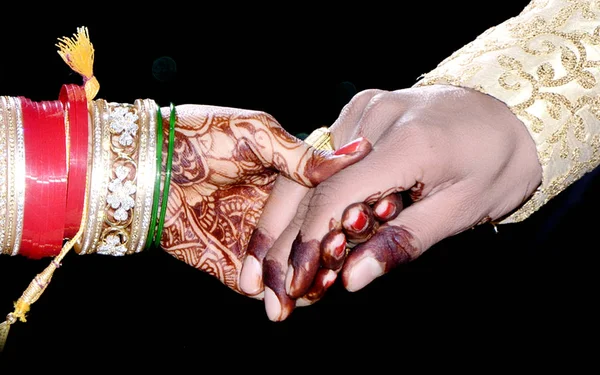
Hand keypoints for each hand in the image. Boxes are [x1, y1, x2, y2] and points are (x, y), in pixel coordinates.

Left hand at [158, 104, 370, 294]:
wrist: (146, 162)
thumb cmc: (201, 135)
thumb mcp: (259, 134)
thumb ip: (305, 154)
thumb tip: (360, 150)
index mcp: (289, 178)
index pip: (330, 203)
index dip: (350, 213)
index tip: (373, 219)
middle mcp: (277, 213)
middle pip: (318, 241)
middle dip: (337, 252)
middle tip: (350, 257)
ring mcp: (257, 242)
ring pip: (296, 269)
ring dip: (315, 279)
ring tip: (327, 282)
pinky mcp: (233, 265)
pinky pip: (265, 287)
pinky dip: (283, 295)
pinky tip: (296, 297)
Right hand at [252, 84, 542, 320]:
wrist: (510, 111)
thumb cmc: (494, 163)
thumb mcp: (461, 211)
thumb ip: (403, 242)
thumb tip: (351, 279)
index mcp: (407, 141)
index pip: (336, 195)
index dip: (309, 244)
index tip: (295, 285)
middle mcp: (375, 116)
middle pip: (306, 182)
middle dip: (281, 239)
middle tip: (263, 287)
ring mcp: (364, 108)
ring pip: (307, 171)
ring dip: (288, 222)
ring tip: (269, 267)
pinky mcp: (360, 112)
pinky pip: (322, 160)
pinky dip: (309, 198)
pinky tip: (297, 231)